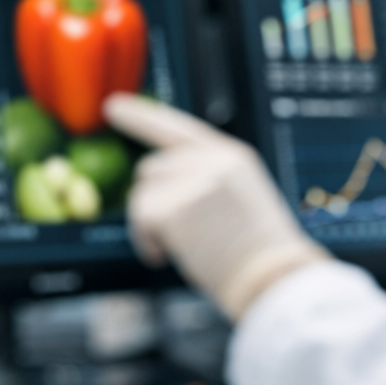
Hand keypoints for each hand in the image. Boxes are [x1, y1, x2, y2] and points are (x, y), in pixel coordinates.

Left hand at [104, 94, 329, 320]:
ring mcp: (195, 181)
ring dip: (148, 224)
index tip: (114, 106)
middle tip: (170, 234)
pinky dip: (144, 240)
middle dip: (153, 202)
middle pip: (152, 168)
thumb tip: (159, 182)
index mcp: (232, 156)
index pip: (179, 128)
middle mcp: (213, 160)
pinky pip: (140, 217)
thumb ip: (207, 181)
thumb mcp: (241, 199)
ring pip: (142, 193)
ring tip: (173, 247)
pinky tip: (162, 255)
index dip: (142, 117)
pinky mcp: (176, 207)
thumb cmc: (257, 254)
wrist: (272, 278)